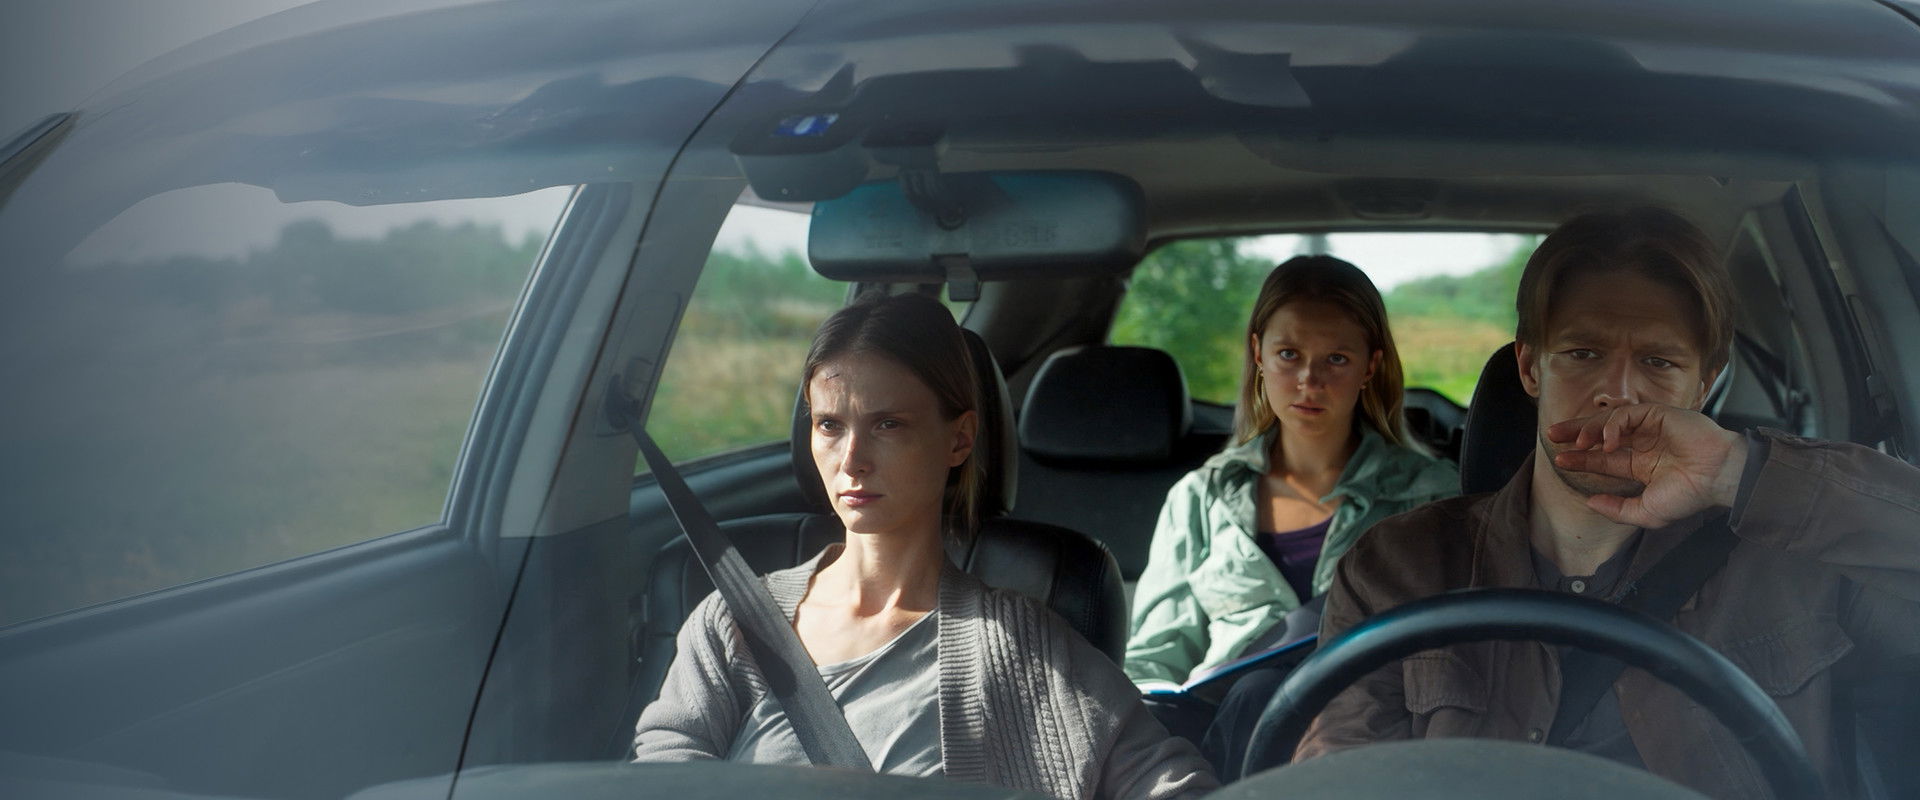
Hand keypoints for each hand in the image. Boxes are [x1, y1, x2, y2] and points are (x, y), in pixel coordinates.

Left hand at [1546, 404, 1747, 527]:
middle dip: (1576, 433)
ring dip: (1589, 429)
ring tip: (1575, 442)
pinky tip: (1607, 442)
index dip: (1581, 458)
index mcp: (1641, 465)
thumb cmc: (1689, 495)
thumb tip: (1590, 502)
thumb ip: (1617, 509)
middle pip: (1601, 434)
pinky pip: (1627, 414)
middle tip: (1552, 435)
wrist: (1718, 478)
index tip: (1560, 459)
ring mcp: (1651, 427)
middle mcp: (1644, 444)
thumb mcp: (1646, 511)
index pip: (1603, 458)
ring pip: (1610, 421)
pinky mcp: (1658, 414)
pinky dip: (1613, 425)